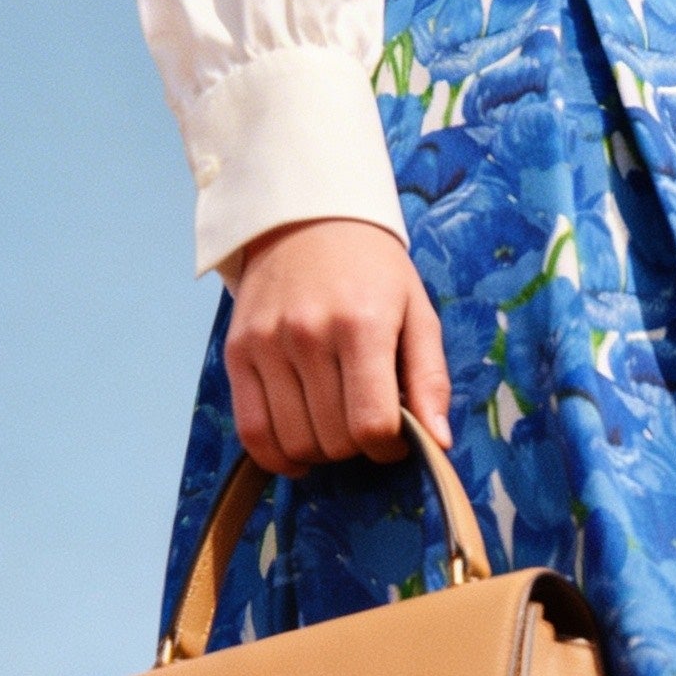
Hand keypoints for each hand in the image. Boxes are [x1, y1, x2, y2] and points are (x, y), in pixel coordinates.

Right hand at [224, 217, 451, 474]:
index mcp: (362, 325)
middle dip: (357, 447)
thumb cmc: (373, 271)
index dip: (389, 447)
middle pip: (334, 439)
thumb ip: (430, 380)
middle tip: (364, 422)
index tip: (396, 437)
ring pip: (294, 442)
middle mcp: (309, 335)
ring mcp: (267, 345)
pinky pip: (251, 431)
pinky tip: (297, 452)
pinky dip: (276, 456)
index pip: (372, 425)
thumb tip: (439, 443)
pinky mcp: (236, 352)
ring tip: (335, 426)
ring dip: (321, 452)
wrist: (308, 219)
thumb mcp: (418, 313)